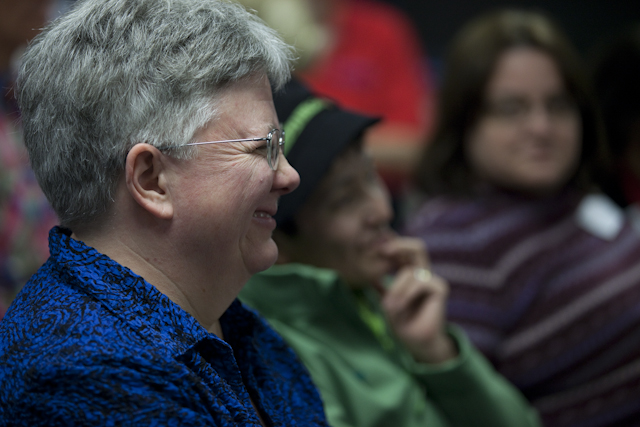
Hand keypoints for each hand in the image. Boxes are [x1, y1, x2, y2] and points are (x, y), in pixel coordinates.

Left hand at [376, 237, 456, 363]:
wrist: (416, 341)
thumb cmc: (401, 322)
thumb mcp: (387, 300)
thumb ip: (382, 285)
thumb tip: (369, 272)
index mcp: (411, 274)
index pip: (404, 253)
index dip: (392, 246)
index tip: (376, 249)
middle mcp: (423, 274)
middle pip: (417, 248)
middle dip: (400, 245)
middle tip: (383, 250)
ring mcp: (432, 280)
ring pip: (410, 273)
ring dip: (397, 289)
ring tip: (390, 307)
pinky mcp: (440, 288)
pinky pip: (420, 282)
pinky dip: (406, 294)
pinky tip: (400, 306)